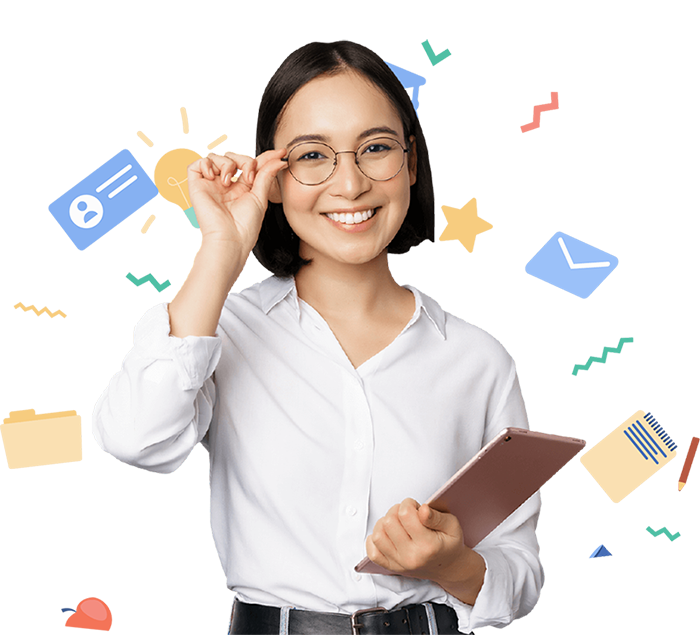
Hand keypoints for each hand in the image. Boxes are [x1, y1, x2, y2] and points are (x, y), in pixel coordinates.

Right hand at [186, 148, 287, 250]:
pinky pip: (196, 164)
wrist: (230, 238)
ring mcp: (211, 185)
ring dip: (226, 163)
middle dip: (245, 161)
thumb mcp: (260, 197)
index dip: (264, 157)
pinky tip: (215, 177)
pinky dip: (206, 164)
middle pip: (234, 156)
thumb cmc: (246, 226)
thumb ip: (267, 175)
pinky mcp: (197, 186)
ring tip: (229, 182)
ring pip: (215, 157)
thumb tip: (280, 160)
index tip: (281, 152)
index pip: (250, 164)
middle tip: (250, 178)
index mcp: (241, 188)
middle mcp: (225, 185)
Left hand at [366, 498, 485, 603]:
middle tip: (408, 514)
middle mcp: (411, 557)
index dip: (408, 503)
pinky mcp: (391, 567)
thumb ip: (437, 517)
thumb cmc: (449, 544)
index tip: (415, 506)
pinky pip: (372, 552)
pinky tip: (388, 534)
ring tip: (398, 523)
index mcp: (428, 545)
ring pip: (378, 535)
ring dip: (385, 523)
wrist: (449, 568)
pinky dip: (375, 540)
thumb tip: (422, 509)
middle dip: (397, 511)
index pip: (405, 514)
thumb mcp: (452, 526)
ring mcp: (399, 563)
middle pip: (389, 522)